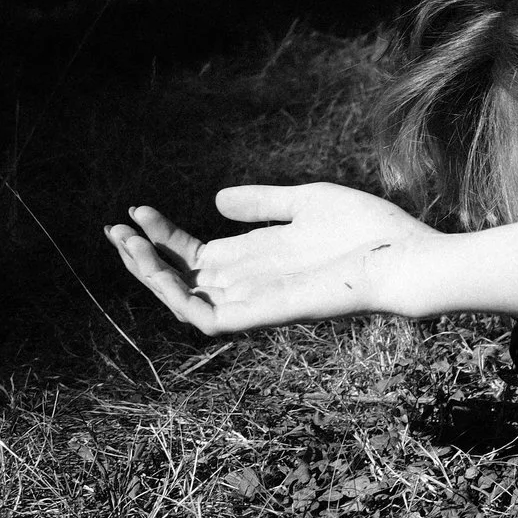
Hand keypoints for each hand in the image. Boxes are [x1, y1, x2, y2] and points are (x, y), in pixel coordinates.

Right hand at [105, 183, 437, 334]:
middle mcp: (251, 282)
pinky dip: (176, 296)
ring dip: (149, 275)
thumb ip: (263, 203)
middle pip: (182, 277)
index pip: (196, 254)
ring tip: (125, 243)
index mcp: (259, 258)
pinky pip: (205, 318)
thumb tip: (215, 199)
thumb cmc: (368, 232)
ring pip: (184, 299)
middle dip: (143, 256)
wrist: (402, 259)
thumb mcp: (307, 202)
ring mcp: (254, 301)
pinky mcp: (261, 316)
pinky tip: (157, 268)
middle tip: (115, 228)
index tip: (138, 208)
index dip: (164, 234)